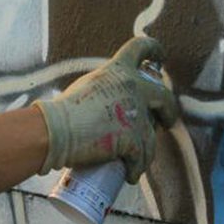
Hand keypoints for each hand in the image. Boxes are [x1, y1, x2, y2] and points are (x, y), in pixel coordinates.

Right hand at [34, 36, 179, 181]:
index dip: (154, 50)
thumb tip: (112, 103)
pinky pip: (142, 157)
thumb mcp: (86, 88)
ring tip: (136, 161)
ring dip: (146, 150)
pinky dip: (136, 169)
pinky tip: (131, 175)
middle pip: (163, 97)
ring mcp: (135, 113)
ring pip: (152, 136)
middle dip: (168, 110)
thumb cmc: (61, 112)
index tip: (160, 57)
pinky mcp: (133, 139)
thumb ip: (104, 89)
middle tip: (166, 120)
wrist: (55, 131)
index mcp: (116, 70)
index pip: (141, 48)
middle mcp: (131, 87)